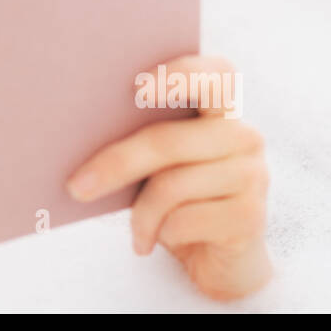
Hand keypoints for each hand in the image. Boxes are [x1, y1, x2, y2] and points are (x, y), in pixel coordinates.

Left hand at [65, 54, 271, 300]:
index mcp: (221, 110)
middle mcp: (244, 135)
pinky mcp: (251, 215)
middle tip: (78, 186)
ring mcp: (253, 174)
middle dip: (118, 163)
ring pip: (172, 186)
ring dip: (141, 215)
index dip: (180, 74)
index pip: (215, 73)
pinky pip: (185, 220)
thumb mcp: (160, 164)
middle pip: (169, 140)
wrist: (217, 258)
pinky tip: (157, 240)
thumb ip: (143, 137)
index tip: (136, 88)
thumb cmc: (178, 199)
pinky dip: (161, 233)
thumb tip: (78, 133)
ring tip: (134, 232)